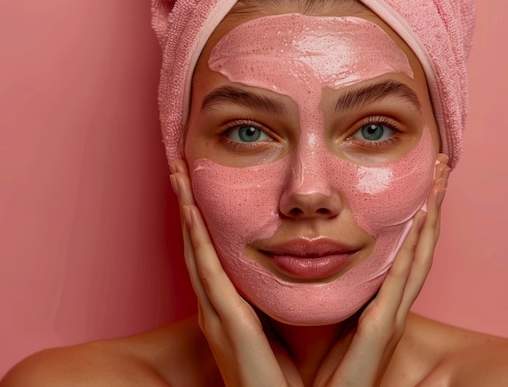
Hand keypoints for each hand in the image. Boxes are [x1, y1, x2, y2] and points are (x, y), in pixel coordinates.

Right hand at [169, 160, 302, 386]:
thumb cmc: (286, 375)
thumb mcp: (283, 327)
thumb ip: (280, 299)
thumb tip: (302, 265)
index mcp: (230, 308)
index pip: (211, 255)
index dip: (201, 221)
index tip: (198, 187)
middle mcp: (216, 307)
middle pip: (196, 246)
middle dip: (186, 206)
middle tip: (179, 169)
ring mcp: (216, 313)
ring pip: (195, 251)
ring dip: (185, 212)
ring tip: (178, 177)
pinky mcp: (226, 322)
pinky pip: (207, 272)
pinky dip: (197, 240)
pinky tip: (191, 211)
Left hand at [315, 153, 449, 386]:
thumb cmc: (318, 367)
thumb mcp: (323, 316)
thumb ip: (323, 286)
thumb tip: (306, 249)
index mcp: (380, 303)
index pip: (405, 251)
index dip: (418, 217)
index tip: (423, 180)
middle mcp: (393, 306)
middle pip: (421, 246)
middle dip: (435, 206)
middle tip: (443, 166)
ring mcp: (391, 317)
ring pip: (419, 258)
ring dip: (432, 219)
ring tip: (440, 183)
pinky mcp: (381, 330)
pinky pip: (400, 284)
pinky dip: (413, 253)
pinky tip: (420, 223)